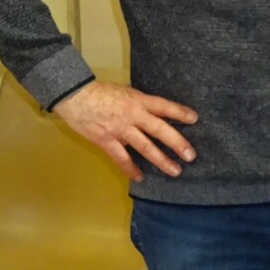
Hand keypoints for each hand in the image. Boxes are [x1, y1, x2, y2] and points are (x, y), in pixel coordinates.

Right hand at [53, 80, 197, 182]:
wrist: (74, 95)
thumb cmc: (101, 92)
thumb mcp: (126, 93)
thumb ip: (141, 104)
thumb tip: (157, 115)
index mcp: (138, 101)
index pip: (164, 106)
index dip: (179, 112)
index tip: (194, 119)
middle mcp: (133, 115)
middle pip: (159, 130)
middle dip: (177, 143)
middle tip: (191, 156)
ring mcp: (120, 130)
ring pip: (145, 147)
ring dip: (161, 160)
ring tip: (175, 171)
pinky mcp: (106, 141)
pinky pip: (121, 158)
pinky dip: (131, 169)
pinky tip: (140, 177)